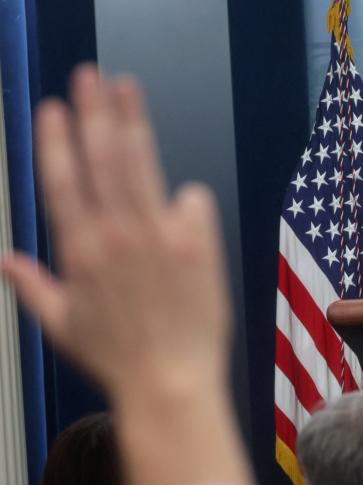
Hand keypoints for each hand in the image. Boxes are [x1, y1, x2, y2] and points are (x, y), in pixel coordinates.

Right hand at [2, 66, 230, 400]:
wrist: (171, 383)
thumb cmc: (115, 359)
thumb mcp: (61, 326)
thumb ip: (32, 287)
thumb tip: (4, 261)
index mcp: (78, 251)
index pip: (61, 180)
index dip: (57, 139)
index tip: (55, 107)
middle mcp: (115, 235)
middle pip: (102, 158)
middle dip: (94, 111)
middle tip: (91, 77)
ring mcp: (159, 237)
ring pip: (142, 166)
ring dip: (133, 123)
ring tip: (126, 90)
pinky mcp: (197, 246)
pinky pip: (192, 202)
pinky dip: (186, 198)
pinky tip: (181, 196)